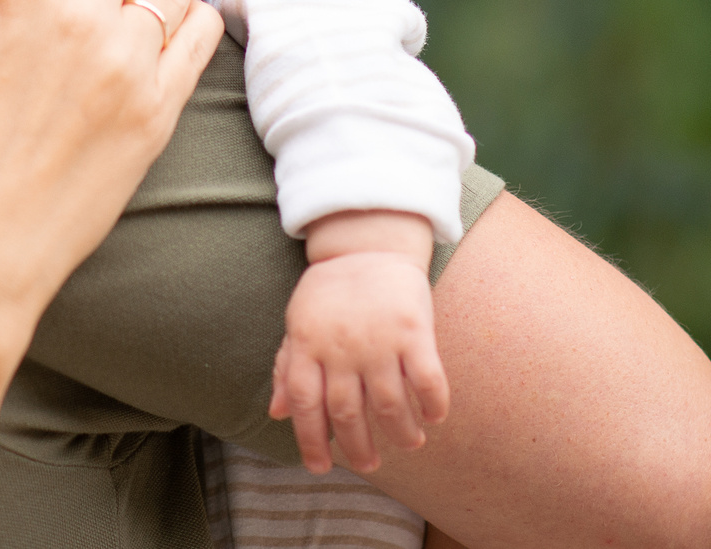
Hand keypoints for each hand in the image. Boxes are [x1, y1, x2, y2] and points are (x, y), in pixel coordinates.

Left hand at [270, 212, 448, 473]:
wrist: (368, 243)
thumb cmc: (331, 290)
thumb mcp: (299, 323)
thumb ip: (287, 367)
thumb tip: (276, 412)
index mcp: (308, 345)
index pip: (304, 404)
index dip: (310, 440)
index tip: (321, 467)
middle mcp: (341, 347)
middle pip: (346, 412)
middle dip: (358, 447)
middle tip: (369, 464)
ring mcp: (379, 340)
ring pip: (389, 404)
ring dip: (400, 432)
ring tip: (408, 443)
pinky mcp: (413, 330)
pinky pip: (426, 378)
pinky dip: (432, 404)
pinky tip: (434, 416)